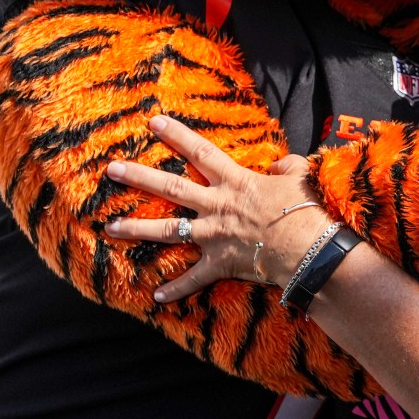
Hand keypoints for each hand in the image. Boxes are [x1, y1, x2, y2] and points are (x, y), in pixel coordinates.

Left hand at [103, 115, 325, 302]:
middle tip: (112, 169)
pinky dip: (176, 288)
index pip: (199, 151)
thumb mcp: (298, 177)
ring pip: (167, 230)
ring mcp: (214, 235)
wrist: (308, 248)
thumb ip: (286, 165)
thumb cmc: (305, 210)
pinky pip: (193, 278)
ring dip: (137, 228)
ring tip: (111, 227)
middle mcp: (216, 205)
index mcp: (235, 181)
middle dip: (138, 177)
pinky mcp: (219, 263)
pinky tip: (156, 296)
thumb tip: (279, 163)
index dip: (176, 134)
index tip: (153, 122)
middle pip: (170, 187)